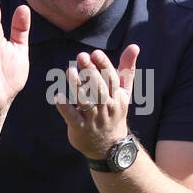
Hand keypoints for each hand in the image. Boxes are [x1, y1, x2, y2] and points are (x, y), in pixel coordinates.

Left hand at [53, 44, 138, 160]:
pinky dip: (65, 107)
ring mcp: (93, 118)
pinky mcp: (80, 128)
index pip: (111, 78)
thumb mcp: (123, 91)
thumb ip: (127, 68)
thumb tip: (134, 46)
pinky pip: (72, 117)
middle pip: (99, 88)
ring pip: (85, 100)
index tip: (95, 53)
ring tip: (70, 70)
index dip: (103, 65)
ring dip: (77, 85)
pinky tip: (57, 96)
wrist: (110, 146)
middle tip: (81, 56)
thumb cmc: (114, 111)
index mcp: (117, 96)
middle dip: (90, 72)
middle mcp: (106, 107)